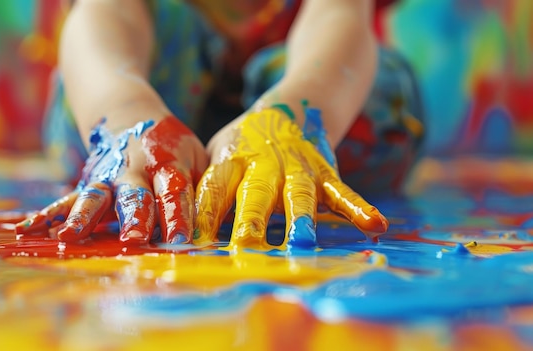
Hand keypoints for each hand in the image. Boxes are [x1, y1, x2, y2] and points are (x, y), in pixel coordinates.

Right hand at [16, 116, 207, 243]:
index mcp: (166, 161)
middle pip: (135, 194)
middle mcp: (134, 168)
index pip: (174, 190)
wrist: (128, 113)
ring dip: (83, 217)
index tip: (180, 239)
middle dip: (135, 216)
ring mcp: (106, 175)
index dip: (177, 214)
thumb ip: (199, 187)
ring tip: (70, 237)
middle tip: (136, 239)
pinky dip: (49, 214)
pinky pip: (67, 198)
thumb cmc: (170, 145)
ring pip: (95, 196)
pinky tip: (28, 229)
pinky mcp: (87, 182)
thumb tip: (213, 228)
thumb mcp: (194, 156)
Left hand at [194, 108, 388, 249]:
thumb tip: (182, 230)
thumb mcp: (219, 154)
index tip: (193, 241)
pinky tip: (376, 226)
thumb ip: (207, 186)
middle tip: (243, 248)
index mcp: (233, 161)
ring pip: (299, 195)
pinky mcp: (326, 173)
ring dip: (301, 219)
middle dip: (249, 221)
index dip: (204, 213)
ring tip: (302, 244)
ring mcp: (298, 168)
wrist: (291, 108)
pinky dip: (360, 209)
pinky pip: (344, 192)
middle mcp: (265, 165)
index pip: (215, 188)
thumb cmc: (245, 143)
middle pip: (256, 194)